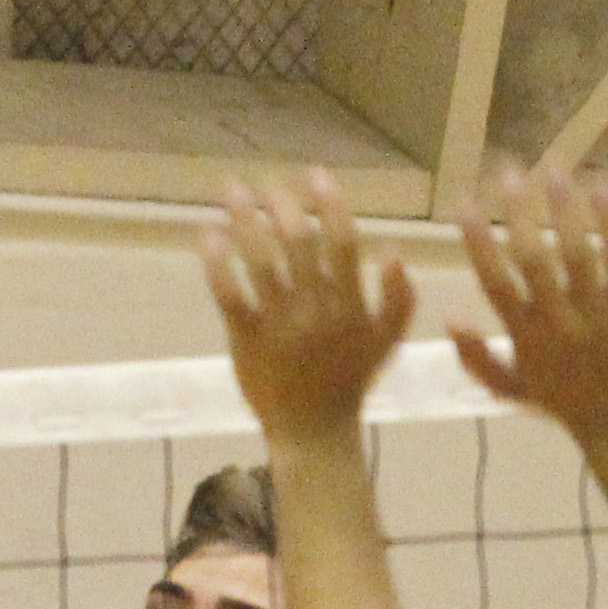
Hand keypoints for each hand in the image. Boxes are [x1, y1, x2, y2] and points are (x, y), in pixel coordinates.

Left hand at [205, 171, 415, 446]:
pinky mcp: (247, 338)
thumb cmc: (350, 382)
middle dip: (282, 204)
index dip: (330, 205)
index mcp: (349, 304)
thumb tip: (393, 250)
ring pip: (260, 260)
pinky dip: (218, 261)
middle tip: (268, 182)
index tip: (317, 175)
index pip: (342, 242)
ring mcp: (279, 323)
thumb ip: (399, 297)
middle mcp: (315, 308)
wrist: (315, 433)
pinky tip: (209, 233)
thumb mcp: (388, 341)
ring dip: (245, 219)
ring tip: (232, 189)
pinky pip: (229, 293)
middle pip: (298, 242)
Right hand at [453, 168, 607, 457]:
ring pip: (576, 253)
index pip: (494, 282)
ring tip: (552, 169)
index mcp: (524, 337)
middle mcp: (557, 322)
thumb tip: (448, 319)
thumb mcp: (511, 388)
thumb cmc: (561, 400)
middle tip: (508, 173)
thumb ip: (477, 358)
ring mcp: (597, 313)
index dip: (478, 242)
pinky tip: (601, 188)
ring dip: (563, 208)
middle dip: (518, 213)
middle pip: (533, 259)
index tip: (464, 204)